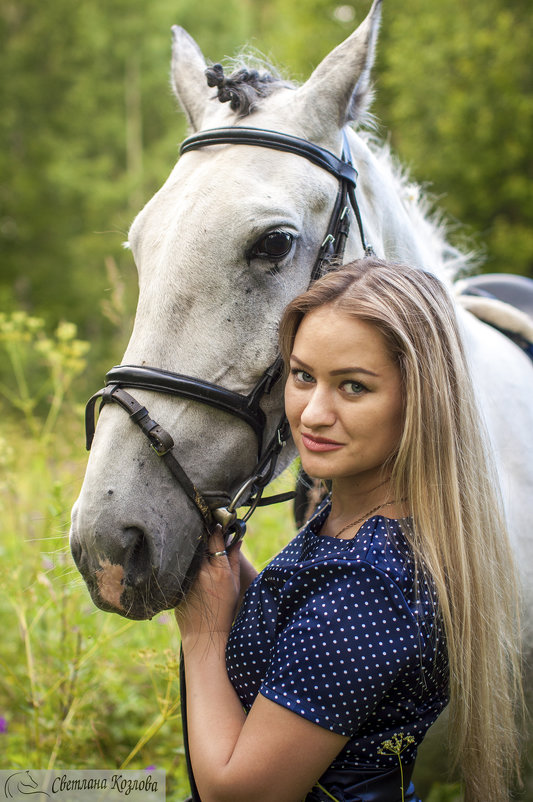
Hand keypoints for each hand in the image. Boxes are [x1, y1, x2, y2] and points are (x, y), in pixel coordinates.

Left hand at [175, 525, 241, 641]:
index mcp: (220, 571)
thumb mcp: (233, 584)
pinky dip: (182, 558)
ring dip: (190, 543)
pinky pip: (179, 564)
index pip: (216, 540)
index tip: (215, 523)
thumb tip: (236, 540)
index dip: (215, 529)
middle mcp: (202, 572)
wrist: (204, 634)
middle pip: (198, 542)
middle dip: (200, 532)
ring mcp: (187, 578)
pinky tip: (181, 555)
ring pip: (187, 551)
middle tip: (200, 524)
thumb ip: (234, 560)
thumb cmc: (223, 610)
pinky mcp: (176, 584)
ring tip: (190, 536)